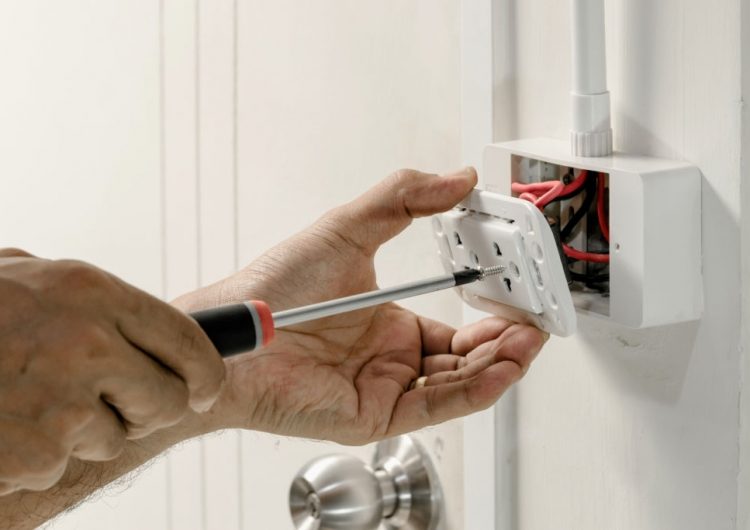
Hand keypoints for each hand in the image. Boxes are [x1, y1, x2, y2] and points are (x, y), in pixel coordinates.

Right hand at [0, 250, 224, 493]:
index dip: (205, 375)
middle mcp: (88, 342)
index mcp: (94, 292)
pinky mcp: (36, 450)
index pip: (190, 344)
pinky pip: (62, 464)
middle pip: (168, 400)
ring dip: (82, 431)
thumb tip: (183, 327)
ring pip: (116, 437)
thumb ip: (94, 301)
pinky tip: (3, 426)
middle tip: (112, 403)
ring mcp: (62, 400)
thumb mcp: (26, 278)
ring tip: (28, 401)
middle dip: (147, 409)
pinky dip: (36, 457)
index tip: (202, 390)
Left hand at [177, 169, 547, 444]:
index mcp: (390, 322)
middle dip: (507, 340)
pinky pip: (437, 404)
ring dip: (500, 362)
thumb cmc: (274, 288)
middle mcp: (393, 357)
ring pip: (461, 381)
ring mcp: (387, 387)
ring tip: (527, 338)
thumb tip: (456, 179)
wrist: (232, 333)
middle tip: (536, 317)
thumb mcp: (347, 229)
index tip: (519, 290)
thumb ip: (402, 199)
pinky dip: (475, 388)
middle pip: (469, 356)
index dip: (494, 312)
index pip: (459, 325)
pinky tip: (500, 367)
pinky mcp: (377, 414)